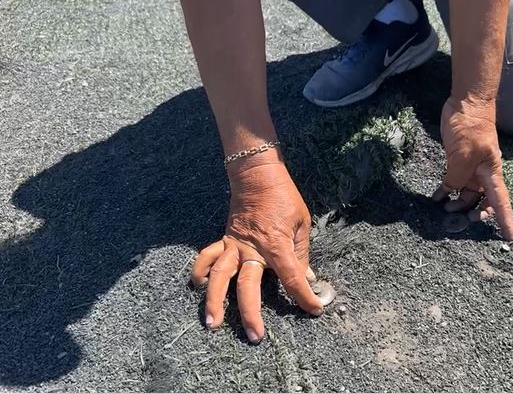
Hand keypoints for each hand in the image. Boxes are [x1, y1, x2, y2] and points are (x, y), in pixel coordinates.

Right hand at [191, 161, 321, 343]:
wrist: (257, 175)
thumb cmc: (284, 197)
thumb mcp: (301, 224)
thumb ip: (301, 254)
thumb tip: (306, 278)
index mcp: (276, 246)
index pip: (292, 279)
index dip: (304, 297)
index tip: (313, 310)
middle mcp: (252, 250)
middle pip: (248, 288)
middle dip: (250, 314)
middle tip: (255, 336)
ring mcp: (234, 246)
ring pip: (220, 277)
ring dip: (214, 301)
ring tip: (212, 324)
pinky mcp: (224, 240)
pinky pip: (207, 257)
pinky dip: (201, 271)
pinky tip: (199, 286)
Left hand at [432, 97, 512, 240]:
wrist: (466, 103)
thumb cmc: (471, 127)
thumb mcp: (464, 155)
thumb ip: (458, 177)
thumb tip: (451, 192)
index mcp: (491, 174)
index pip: (501, 202)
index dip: (506, 220)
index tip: (511, 238)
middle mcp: (484, 174)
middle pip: (484, 202)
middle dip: (475, 214)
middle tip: (460, 220)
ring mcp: (471, 168)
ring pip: (467, 194)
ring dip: (457, 204)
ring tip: (445, 209)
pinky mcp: (458, 162)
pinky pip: (454, 183)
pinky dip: (446, 191)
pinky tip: (437, 197)